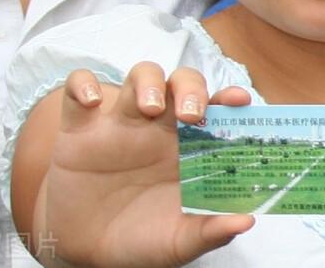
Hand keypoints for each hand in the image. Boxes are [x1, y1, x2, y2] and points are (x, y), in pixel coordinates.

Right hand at [40, 63, 253, 266]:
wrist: (84, 252)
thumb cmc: (140, 239)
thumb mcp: (177, 242)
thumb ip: (209, 232)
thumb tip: (247, 221)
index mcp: (190, 146)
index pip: (217, 108)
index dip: (229, 98)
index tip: (240, 100)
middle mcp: (160, 127)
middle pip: (182, 82)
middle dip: (190, 88)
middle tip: (190, 114)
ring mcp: (120, 123)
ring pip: (140, 76)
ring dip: (147, 82)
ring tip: (149, 109)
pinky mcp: (80, 130)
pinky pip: (77, 90)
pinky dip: (82, 85)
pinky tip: (90, 104)